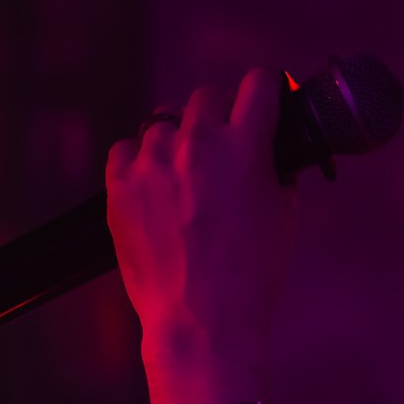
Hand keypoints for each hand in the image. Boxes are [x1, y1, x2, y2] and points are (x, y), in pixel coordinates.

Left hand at [106, 68, 295, 403]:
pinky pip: (125, 148)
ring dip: (179, 139)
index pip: (259, 83)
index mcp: (244, 147)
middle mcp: (196, 145)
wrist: (200, 321)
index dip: (268, 89)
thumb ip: (278, 170)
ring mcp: (152, 163)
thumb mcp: (284, 216)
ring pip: (164, 122)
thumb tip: (273, 148)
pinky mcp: (119, 186)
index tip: (267, 100)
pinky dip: (140, 159)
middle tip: (225, 144)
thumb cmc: (251, 275)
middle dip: (221, 115)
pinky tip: (154, 184)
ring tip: (186, 175)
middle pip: (206, 96)